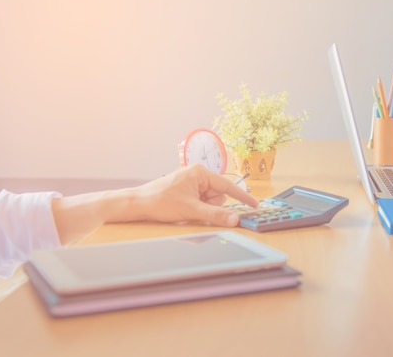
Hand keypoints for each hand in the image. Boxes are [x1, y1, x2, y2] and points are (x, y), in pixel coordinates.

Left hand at [131, 164, 258, 226]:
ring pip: (210, 201)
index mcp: (200, 173)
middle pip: (218, 196)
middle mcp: (198, 175)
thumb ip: (215, 215)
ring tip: (186, 209)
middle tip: (194, 209)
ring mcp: (192, 183)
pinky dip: (196, 209)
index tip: (254, 204)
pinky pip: (201, 202)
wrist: (137, 204)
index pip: (227, 186)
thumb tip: (234, 219)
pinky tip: (183, 209)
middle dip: (210, 206)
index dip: (242, 196)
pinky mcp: (187, 191)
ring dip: (202, 209)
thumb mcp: (191, 210)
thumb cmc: (160, 201)